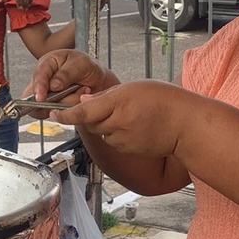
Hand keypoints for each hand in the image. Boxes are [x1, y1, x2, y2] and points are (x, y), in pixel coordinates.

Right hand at [23, 49, 114, 116]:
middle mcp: (44, 80)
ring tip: (82, 90)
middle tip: (75, 91)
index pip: (38, 76)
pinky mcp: (54, 107)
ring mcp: (48, 95)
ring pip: (48, 107)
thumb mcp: (81, 64)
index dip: (38, 87)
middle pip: (37, 96)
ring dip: (68, 102)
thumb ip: (66, 73)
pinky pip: (57, 114)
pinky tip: (79, 98)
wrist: (99, 81)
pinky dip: (70, 109)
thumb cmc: (87, 67)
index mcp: (47, 64)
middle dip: (54, 99)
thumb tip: (53, 85)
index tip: (41, 98)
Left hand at [49, 80, 191, 158]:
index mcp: (120, 103)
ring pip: (102, 133)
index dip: (66, 114)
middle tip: (107, 106)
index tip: (52, 113)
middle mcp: (119, 123)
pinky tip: (135, 127)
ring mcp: (123, 140)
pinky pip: (113, 141)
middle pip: (90, 123)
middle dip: (91, 116)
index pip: (85, 112)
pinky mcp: (128, 151)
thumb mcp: (135, 88)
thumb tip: (82, 101)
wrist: (186, 126)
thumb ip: (106, 95)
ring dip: (105, 125)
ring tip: (129, 115)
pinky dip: (116, 134)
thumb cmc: (165, 101)